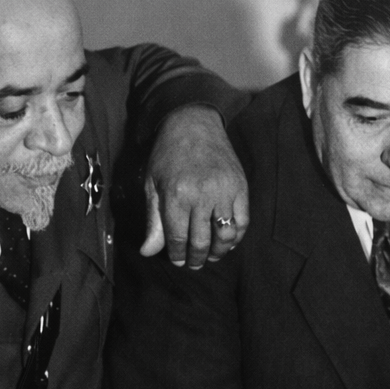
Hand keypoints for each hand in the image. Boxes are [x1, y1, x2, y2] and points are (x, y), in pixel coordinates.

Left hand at [141, 105, 248, 267]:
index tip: (178, 261)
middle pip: (202, 241)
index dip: (177, 254)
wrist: (194, 125)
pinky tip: (227, 241)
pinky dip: (235, 237)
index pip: (177, 238)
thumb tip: (147, 252)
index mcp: (176, 195)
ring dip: (218, 252)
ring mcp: (225, 192)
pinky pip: (242, 222)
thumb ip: (153, 221)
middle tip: (194, 264)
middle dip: (196, 258)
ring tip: (211, 256)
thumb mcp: (153, 185)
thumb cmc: (168, 155)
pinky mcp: (241, 188)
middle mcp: (202, 195)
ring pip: (225, 236)